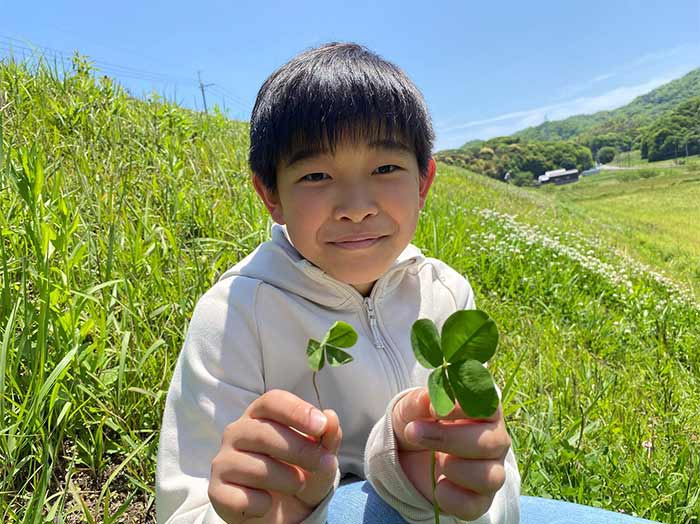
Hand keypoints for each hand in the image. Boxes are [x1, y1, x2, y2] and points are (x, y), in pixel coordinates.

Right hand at [208, 389, 341, 523]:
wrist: (279, 514)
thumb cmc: (297, 475)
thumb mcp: (320, 459)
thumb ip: (327, 439)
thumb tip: (331, 418)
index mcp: (260, 415)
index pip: (272, 401)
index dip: (297, 410)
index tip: (321, 425)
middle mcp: (236, 432)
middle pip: (265, 433)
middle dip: (301, 450)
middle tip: (323, 464)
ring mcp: (223, 461)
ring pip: (257, 467)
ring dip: (288, 480)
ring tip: (297, 485)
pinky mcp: (216, 491)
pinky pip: (244, 497)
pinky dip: (264, 504)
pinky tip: (267, 503)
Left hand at [392, 387, 509, 520]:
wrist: (406, 456)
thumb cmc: (418, 422)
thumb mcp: (411, 409)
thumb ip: (418, 403)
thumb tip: (428, 399)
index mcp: (483, 412)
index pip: (488, 406)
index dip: (464, 408)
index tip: (434, 410)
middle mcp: (494, 440)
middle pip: (493, 442)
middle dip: (451, 439)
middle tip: (415, 433)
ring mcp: (490, 471)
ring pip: (491, 476)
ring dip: (456, 469)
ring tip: (435, 462)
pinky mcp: (480, 500)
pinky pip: (475, 505)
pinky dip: (453, 498)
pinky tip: (437, 486)